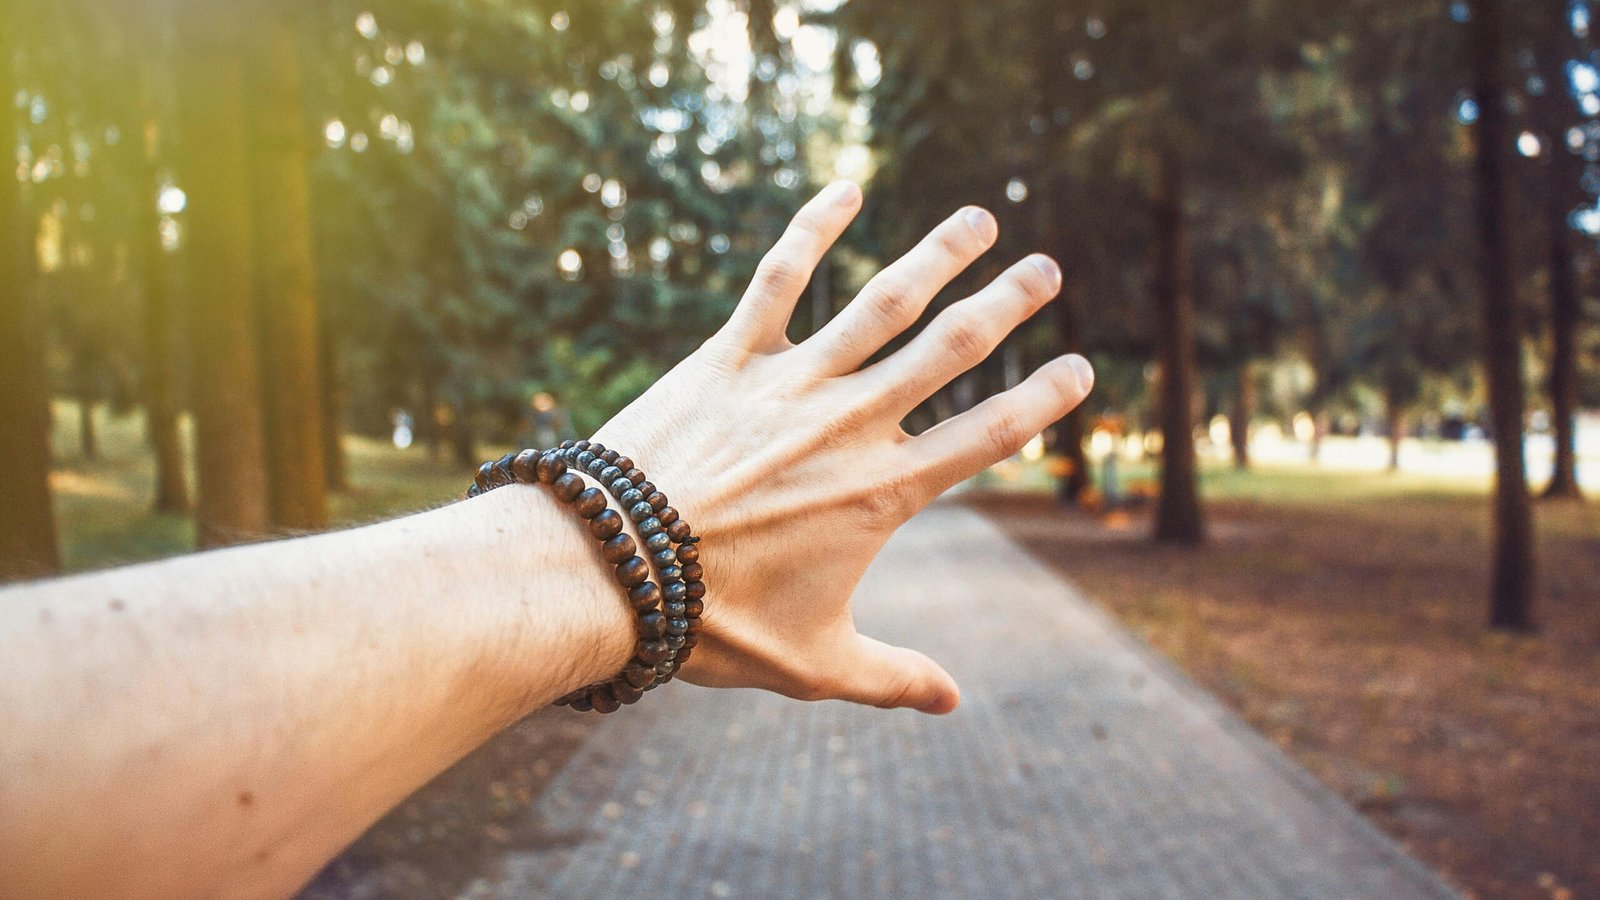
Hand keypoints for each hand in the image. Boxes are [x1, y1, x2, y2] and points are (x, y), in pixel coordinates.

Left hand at [592, 181, 1092, 714]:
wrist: (611, 574)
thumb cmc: (713, 625)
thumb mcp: (816, 665)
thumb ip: (892, 677)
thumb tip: (955, 701)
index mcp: (883, 492)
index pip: (989, 435)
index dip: (1045, 399)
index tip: (1082, 367)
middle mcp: (851, 424)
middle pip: (950, 350)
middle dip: (1009, 305)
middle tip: (1049, 268)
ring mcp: (790, 383)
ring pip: (882, 302)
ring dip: (937, 255)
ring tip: (979, 218)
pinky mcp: (727, 357)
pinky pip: (778, 279)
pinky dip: (811, 230)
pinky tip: (845, 188)